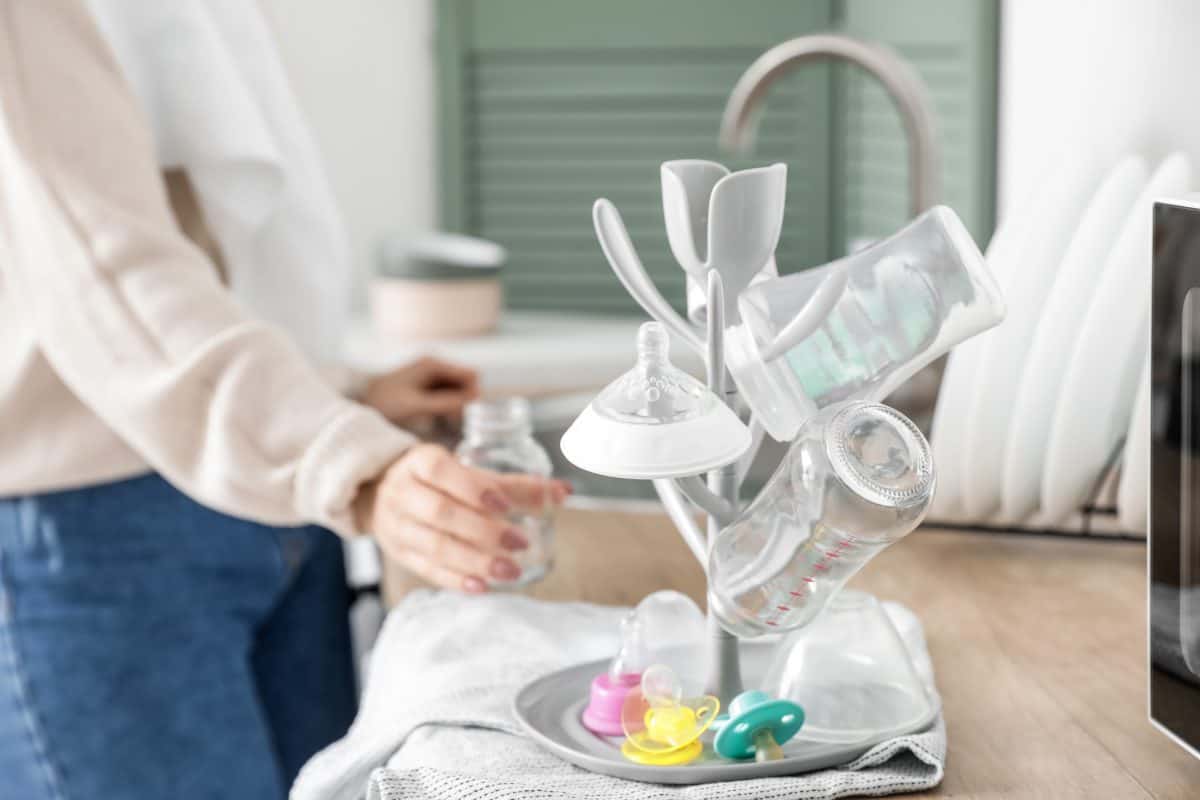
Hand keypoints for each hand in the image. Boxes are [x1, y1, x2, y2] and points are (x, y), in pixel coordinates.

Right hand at [354, 444, 570, 592]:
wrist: (382, 496)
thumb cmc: (437, 482)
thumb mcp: (466, 472)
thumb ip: (512, 484)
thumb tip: (563, 493)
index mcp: (419, 463)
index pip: (441, 471)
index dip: (473, 488)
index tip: (505, 505)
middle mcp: (403, 493)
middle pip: (440, 513)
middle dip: (483, 530)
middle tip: (520, 542)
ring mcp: (397, 526)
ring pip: (434, 546)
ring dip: (475, 561)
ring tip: (511, 571)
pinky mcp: (400, 554)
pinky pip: (427, 570)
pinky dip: (456, 580)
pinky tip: (483, 586)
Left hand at [361, 357, 479, 425]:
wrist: (358, 405)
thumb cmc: (384, 403)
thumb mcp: (417, 404)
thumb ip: (446, 402)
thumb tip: (476, 398)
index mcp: (433, 364)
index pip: (470, 375)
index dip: (472, 394)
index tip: (465, 414)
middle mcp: (434, 367)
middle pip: (465, 383)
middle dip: (464, 402)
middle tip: (452, 421)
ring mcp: (429, 377)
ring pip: (457, 392)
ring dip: (456, 407)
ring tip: (444, 423)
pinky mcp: (425, 389)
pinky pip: (446, 398)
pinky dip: (447, 409)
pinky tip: (439, 421)